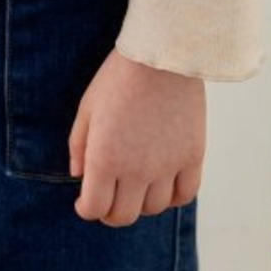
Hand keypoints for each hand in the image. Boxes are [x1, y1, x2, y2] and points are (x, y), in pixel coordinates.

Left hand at [68, 49, 204, 225]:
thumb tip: (78, 177)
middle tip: (108, 196)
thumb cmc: (118, 77)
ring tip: (134, 184)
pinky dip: (172, 197)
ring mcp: (167, 166)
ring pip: (153, 208)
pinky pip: (184, 196)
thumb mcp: (87, 107)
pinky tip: (162, 184)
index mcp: (105, 158)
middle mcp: (137, 170)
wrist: (160, 55)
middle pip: (123, 216)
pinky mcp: (192, 157)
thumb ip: (78, 145)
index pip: (95, 208)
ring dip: (140, 202)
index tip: (85, 201)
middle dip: (110, 211)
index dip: (86, 208)